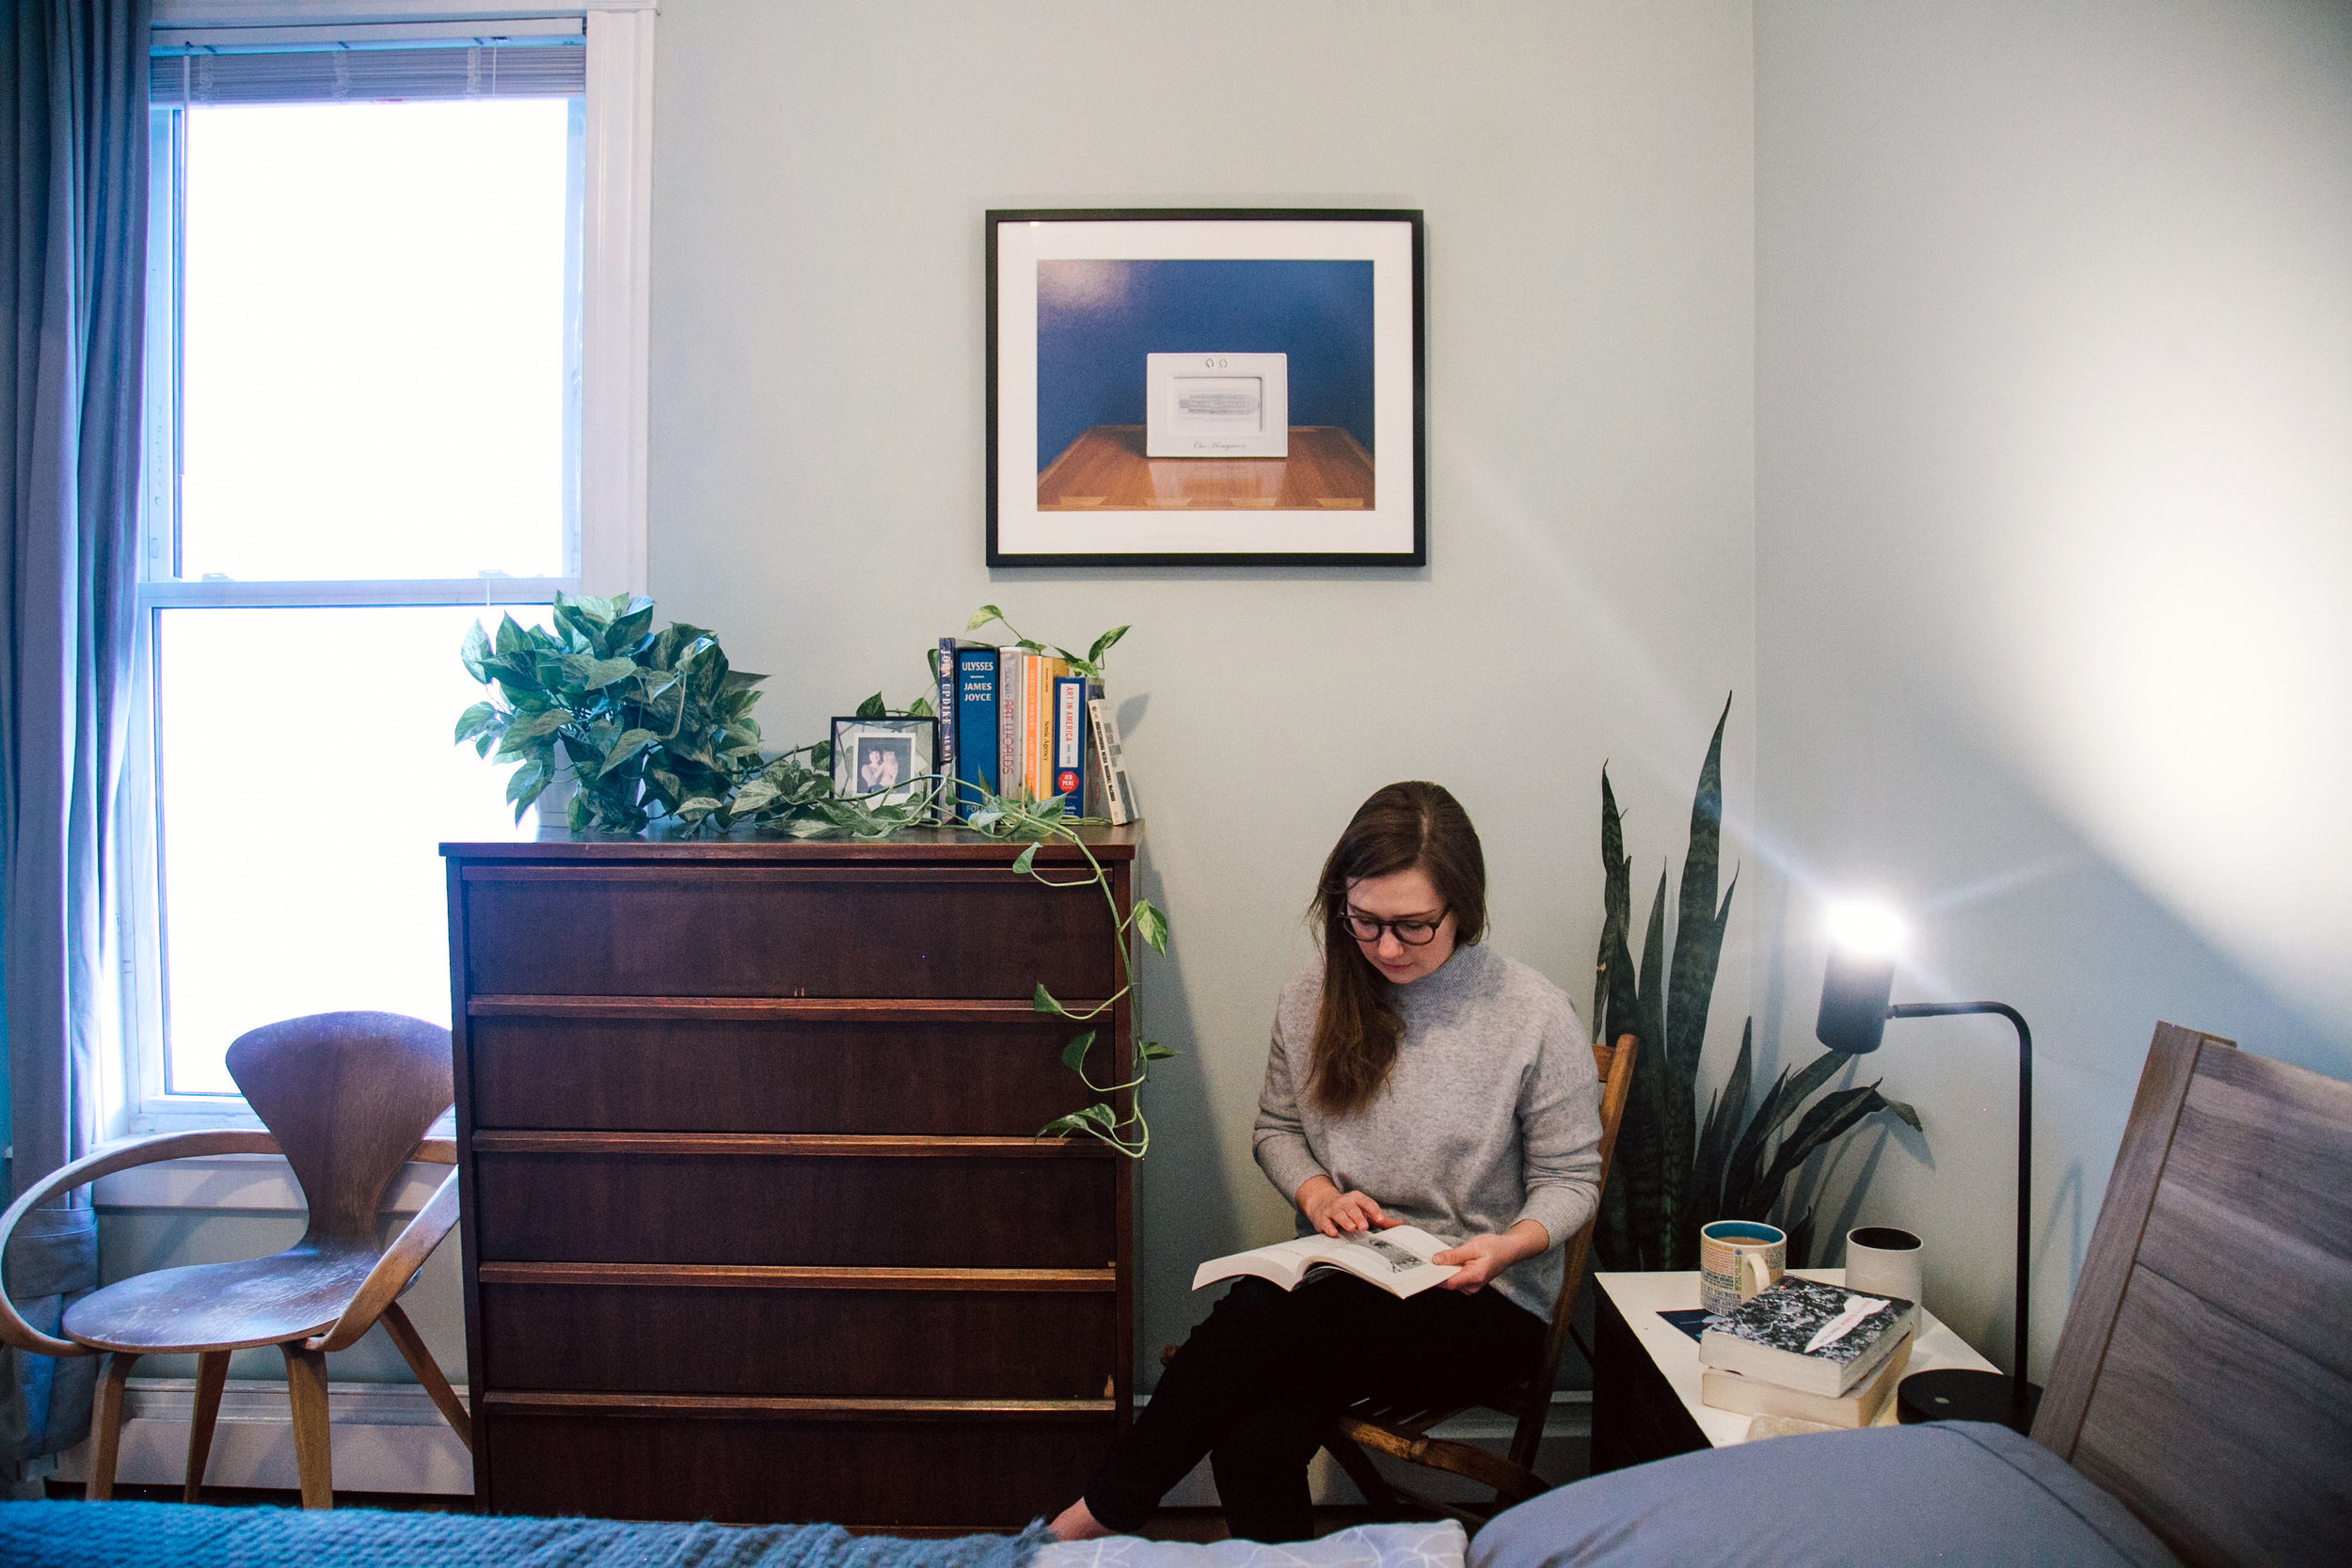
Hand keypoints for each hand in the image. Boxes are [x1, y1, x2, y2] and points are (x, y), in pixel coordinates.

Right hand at [1296, 1176, 1399, 1236]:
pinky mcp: (1322, 1218)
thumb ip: (1382, 1219)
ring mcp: (1332, 1209)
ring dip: (1345, 1220)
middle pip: (1352, 1208)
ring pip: (1338, 1214)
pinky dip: (1328, 1227)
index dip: (1374, 1211)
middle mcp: (1344, 1202)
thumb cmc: (1349, 1209)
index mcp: (1357, 1198)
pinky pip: (1325, 1222)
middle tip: (1364, 1226)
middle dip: (1358, 1217)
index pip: (1367, 1202)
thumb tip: (1400, 1225)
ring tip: (1351, 1228)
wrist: (1322, 1202)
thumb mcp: (1365, 1211)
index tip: (1381, 1219)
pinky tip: (1333, 1232)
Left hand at [1432, 1220, 1550, 1292]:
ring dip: (1442, 1271)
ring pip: (1451, 1282)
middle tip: (1424, 1260)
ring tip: (1435, 1259)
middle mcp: (1474, 1286)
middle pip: (1448, 1283)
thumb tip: (1436, 1260)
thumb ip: (1454, 1255)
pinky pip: (1455, 1279)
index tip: (1422, 1269)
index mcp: (1476, 1276)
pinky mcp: (1470, 1284)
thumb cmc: (1495, 1247)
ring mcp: (1472, 1286)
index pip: (1449, 1283)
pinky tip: (1445, 1262)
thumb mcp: (1473, 1246)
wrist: (1509, 1250)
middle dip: (1436, 1272)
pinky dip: (1449, 1271)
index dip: (1434, 1277)